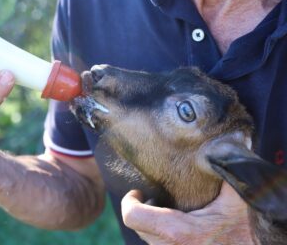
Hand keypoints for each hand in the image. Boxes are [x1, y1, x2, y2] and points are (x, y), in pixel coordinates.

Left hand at [121, 182, 255, 244]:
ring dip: (151, 222)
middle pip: (137, 228)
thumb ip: (225, 169)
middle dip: (141, 210)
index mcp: (179, 232)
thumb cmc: (248, 230)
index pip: (133, 217)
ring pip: (147, 239)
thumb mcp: (236, 197)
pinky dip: (160, 233)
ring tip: (167, 209)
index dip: (130, 201)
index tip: (139, 191)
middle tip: (154, 197)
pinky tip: (177, 223)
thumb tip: (221, 142)